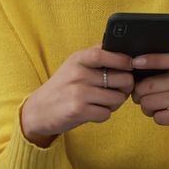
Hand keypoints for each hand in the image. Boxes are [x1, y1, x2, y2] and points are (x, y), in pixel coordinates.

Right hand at [20, 44, 135, 146]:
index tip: (130, 66)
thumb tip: (126, 55)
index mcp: (78, 59)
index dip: (122, 60)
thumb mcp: (73, 65)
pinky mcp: (78, 110)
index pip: (104, 53)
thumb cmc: (62, 87)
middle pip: (121, 79)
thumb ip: (95, 57)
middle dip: (125, 88)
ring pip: (117, 98)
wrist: (38, 110)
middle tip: (117, 91)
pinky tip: (93, 112)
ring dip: (114, 104)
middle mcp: (78, 74)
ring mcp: (78, 92)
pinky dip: (103, 115)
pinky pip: (106, 114)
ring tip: (103, 103)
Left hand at [130, 48, 168, 143]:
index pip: (164, 58)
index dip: (148, 60)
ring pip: (150, 102)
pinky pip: (159, 117)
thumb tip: (138, 57)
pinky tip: (164, 115)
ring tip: (152, 107)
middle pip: (148, 86)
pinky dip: (156, 117)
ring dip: (145, 108)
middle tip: (139, 97)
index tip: (134, 63)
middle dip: (137, 94)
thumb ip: (167, 61)